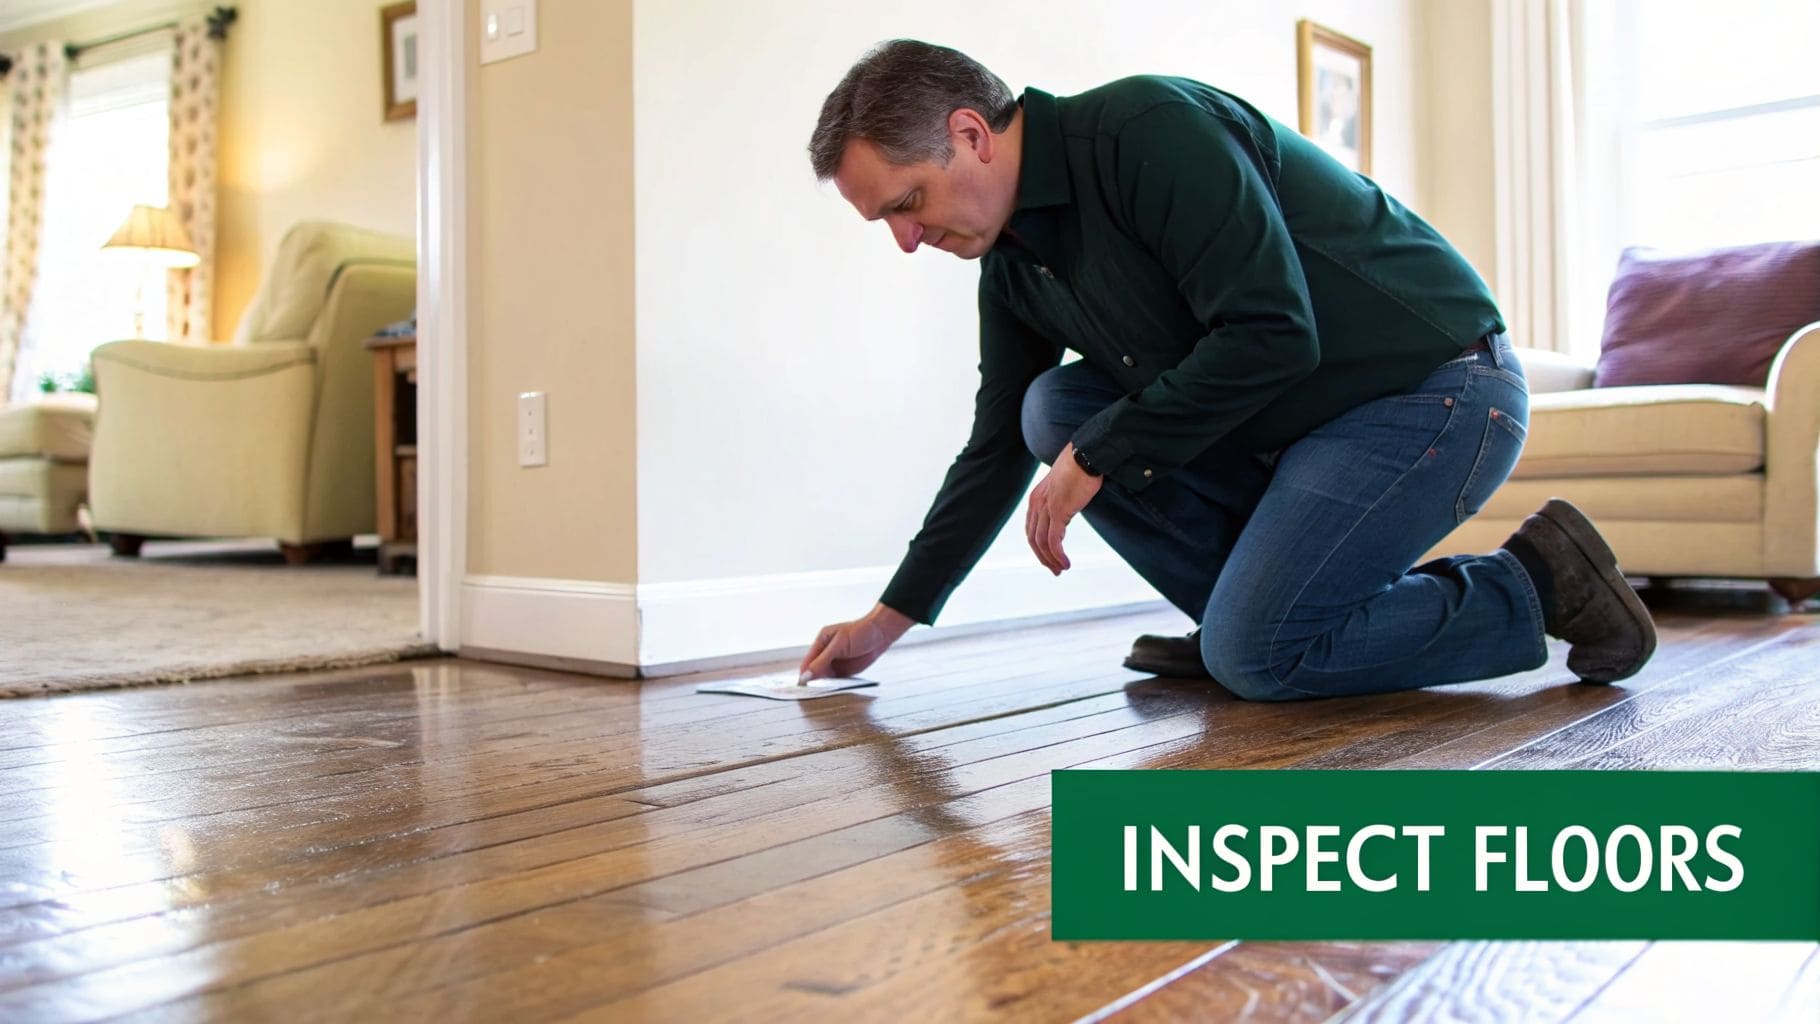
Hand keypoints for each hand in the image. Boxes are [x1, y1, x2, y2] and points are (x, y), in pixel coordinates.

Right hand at [798, 603, 914, 682]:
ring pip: (825, 678)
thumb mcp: (838, 646)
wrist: (881, 634)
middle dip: (814, 681)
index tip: (802, 687)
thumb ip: (822, 661)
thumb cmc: (860, 632)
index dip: (804, 674)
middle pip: (815, 671)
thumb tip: (806, 675)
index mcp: (821, 642)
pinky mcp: (845, 671)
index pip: (808, 661)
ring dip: (824, 685)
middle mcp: (826, 653)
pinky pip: (836, 681)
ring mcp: (835, 662)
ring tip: (825, 692)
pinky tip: (835, 689)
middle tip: (814, 692)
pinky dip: (835, 686)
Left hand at [1026, 442, 1102, 574]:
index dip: (1038, 546)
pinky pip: (1054, 541)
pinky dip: (1058, 555)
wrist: (1086, 455)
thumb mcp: (1064, 486)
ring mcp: (1046, 508)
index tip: (1049, 558)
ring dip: (1051, 560)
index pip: (1031, 528)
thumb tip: (1068, 510)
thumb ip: (1061, 500)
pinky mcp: (1058, 511)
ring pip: (1042, 543)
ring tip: (1061, 569)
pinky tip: (1065, 563)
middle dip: (1043, 557)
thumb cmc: (1080, 467)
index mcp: (1036, 498)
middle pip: (1033, 538)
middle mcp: (1037, 504)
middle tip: (1055, 570)